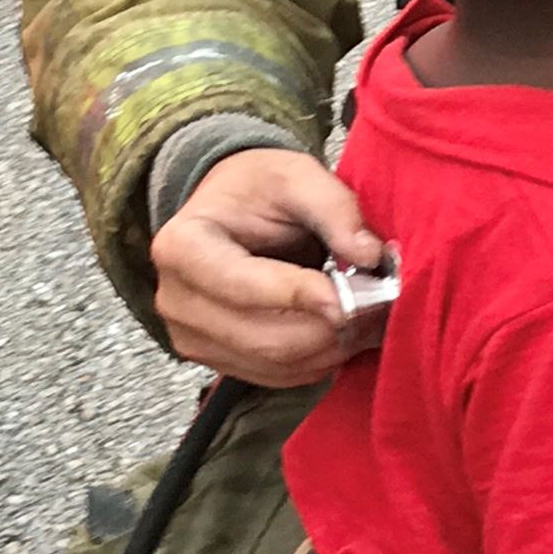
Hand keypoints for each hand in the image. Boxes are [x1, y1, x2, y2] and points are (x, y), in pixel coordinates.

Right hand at [151, 150, 388, 386]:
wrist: (227, 210)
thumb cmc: (257, 190)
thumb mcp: (296, 176)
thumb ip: (334, 209)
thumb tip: (368, 255)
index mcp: (183, 246)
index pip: (243, 285)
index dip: (300, 296)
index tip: (350, 299)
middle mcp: (176, 299)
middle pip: (263, 337)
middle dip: (328, 329)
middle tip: (376, 308)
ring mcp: (191, 337)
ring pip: (274, 364)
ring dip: (329, 349)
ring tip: (366, 319)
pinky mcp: (215, 361)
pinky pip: (276, 377)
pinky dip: (317, 362)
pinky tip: (342, 334)